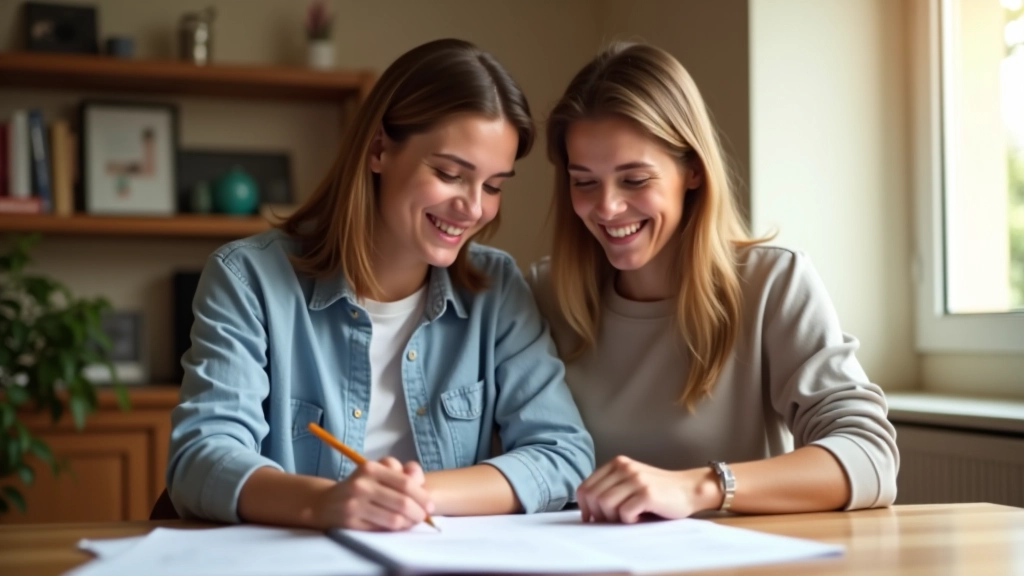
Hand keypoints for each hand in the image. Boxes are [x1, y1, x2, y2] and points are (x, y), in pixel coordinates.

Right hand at [313, 457, 434, 530]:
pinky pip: (382, 529)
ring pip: (394, 519)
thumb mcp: (379, 472)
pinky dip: (395, 530)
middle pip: (402, 502)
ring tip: (412, 522)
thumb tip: (420, 479)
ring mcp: (355, 505)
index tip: (430, 505)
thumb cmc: (361, 486)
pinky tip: (398, 527)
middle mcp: (362, 485)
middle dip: (418, 512)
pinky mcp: (351, 523)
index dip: (422, 496)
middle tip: (423, 517)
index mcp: (371, 468)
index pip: (405, 483)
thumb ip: (402, 472)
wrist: (327, 503)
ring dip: (409, 523)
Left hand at [576, 456, 720, 523]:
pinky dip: (629, 521)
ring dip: (614, 518)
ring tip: (629, 518)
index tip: (591, 519)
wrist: (689, 489)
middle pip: (593, 497)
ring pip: (605, 504)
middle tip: (613, 522)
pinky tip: (640, 517)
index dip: (584, 507)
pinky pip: (624, 513)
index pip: (584, 487)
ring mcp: (636, 479)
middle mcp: (624, 467)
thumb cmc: (658, 492)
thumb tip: (587, 512)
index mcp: (616, 463)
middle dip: (598, 515)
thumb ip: (610, 488)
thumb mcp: (630, 482)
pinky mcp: (647, 493)